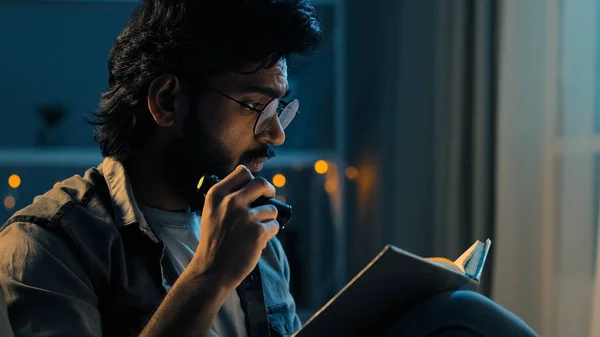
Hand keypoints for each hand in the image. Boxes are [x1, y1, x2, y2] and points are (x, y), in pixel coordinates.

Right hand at [190, 165, 279, 290]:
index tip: (256, 188)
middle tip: (270, 198)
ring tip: (256, 231)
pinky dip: (270, 233)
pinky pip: (274, 225)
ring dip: (268, 219)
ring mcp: (245, 216)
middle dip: (270, 190)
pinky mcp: (258, 232)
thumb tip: (254, 186)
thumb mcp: (211, 212)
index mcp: (217, 194)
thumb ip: (228, 197)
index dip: (252, 178)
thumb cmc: (214, 241)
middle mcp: (231, 202)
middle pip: (261, 183)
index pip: (242, 172)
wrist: (211, 270)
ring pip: (271, 208)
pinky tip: (258, 241)